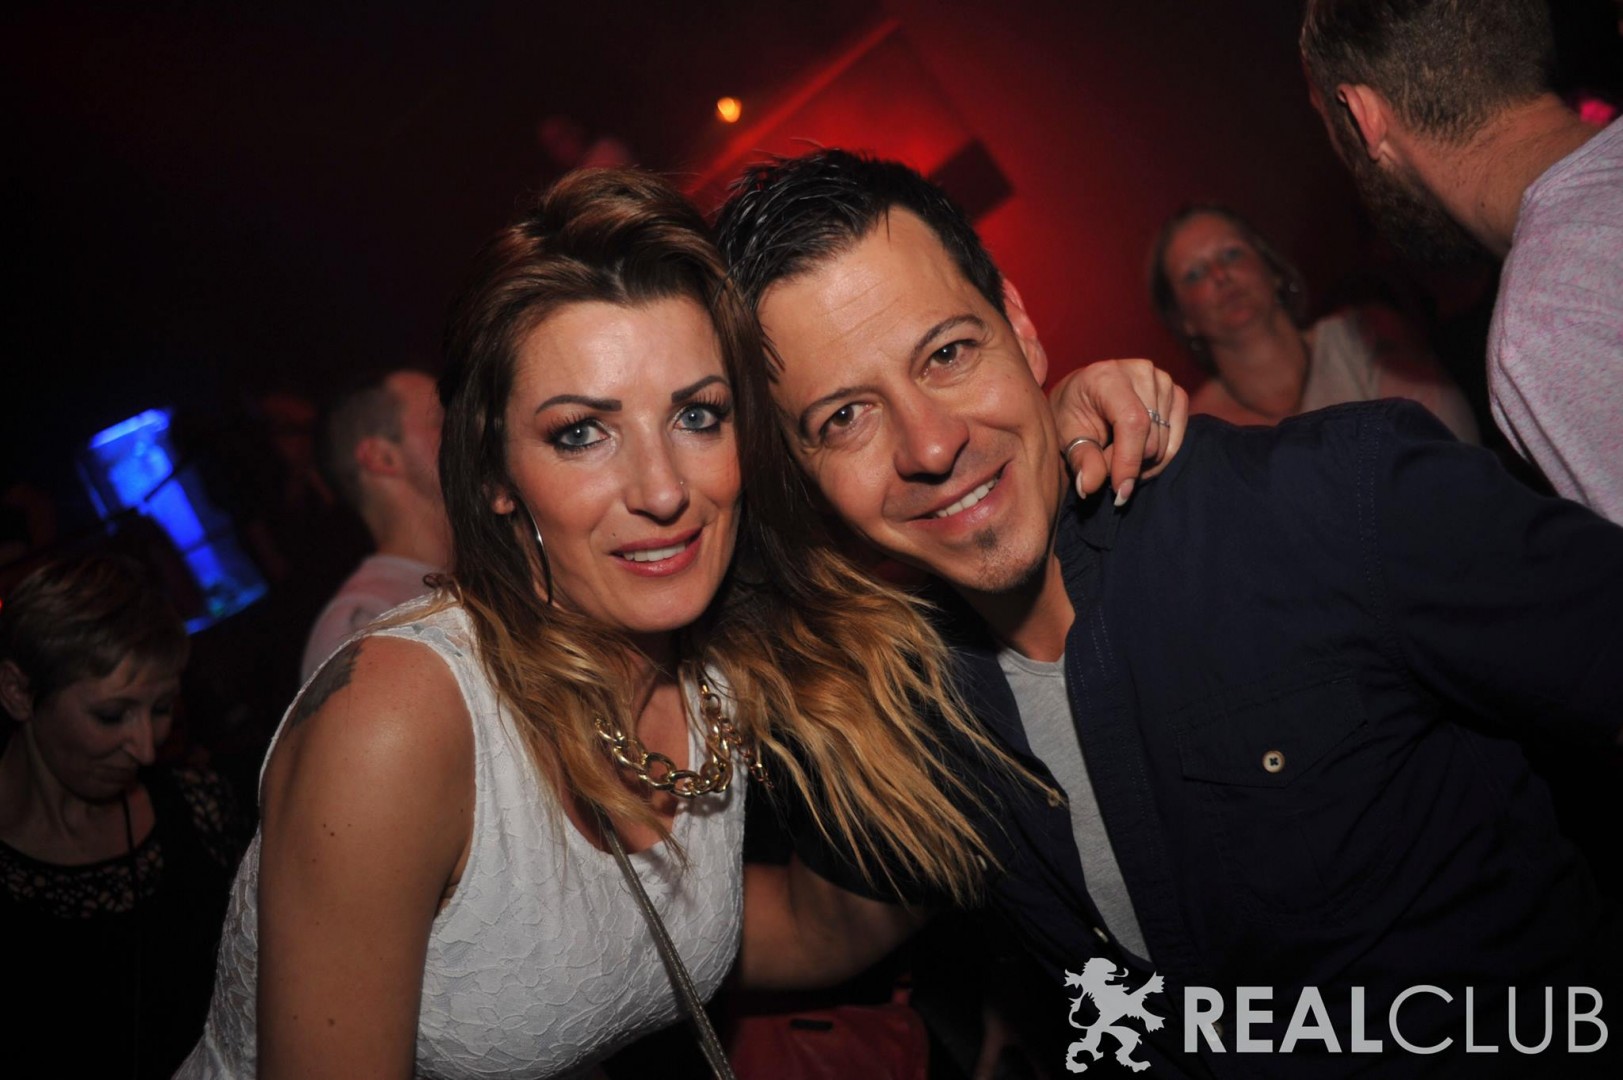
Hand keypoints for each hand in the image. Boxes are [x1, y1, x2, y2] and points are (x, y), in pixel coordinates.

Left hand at [1048, 358, 1187, 504]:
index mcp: (1108, 376)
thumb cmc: (1071, 414)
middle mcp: (1141, 372)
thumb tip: (1090, 485)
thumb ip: (1081, 460)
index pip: (1132, 423)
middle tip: (1105, 466)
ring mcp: (1162, 381)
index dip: (1128, 461)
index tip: (1119, 491)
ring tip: (1116, 455)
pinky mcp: (1176, 394)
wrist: (1083, 395)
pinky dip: (1159, 455)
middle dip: (1128, 465)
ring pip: (1164, 442)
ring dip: (1142, 462)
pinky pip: (1177, 438)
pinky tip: (1137, 453)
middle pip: (1150, 437)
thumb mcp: (1066, 437)